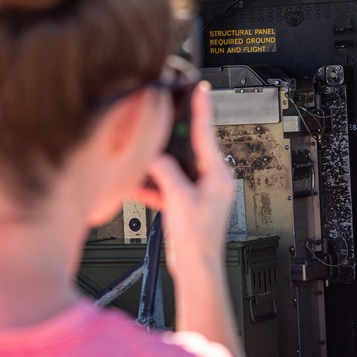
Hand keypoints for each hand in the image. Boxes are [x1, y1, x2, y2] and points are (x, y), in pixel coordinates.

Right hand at [131, 81, 234, 279]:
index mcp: (218, 174)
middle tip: (160, 123)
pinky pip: (169, 186)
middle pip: (189, 150)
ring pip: (175, 169)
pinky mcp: (188, 203)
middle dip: (169, 142)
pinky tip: (138, 186)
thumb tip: (156, 158)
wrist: (195, 267)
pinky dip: (155, 186)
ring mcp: (200, 192)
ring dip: (157, 168)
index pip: (208, 134)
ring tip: (142, 161)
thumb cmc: (197, 238)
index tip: (201, 89)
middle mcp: (212, 180)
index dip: (202, 109)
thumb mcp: (178, 197)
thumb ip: (166, 171)